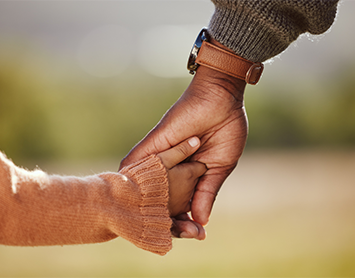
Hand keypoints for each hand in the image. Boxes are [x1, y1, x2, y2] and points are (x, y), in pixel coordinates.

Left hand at [120, 40, 247, 233]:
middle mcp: (170, 170)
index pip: (180, 204)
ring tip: (150, 226)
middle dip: (169, 220)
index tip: (196, 235)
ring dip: (147, 206)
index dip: (185, 221)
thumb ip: (207, 192)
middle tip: (183, 233)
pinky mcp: (154, 144)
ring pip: (144, 188)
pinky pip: (135, 164)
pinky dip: (131, 182)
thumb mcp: (219, 167)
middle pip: (160, 201)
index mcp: (187, 176)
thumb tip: (201, 221)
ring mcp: (160, 158)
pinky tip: (129, 202)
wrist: (222, 99)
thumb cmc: (225, 129)